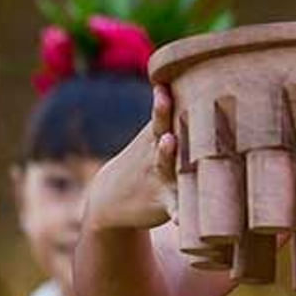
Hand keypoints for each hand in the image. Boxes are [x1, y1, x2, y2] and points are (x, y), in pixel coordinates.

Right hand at [83, 85, 178, 231]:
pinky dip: (179, 212)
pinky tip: (184, 219)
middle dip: (162, 116)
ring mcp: (160, 176)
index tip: (161, 87)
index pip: (159, 112)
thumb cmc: (143, 157)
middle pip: (160, 128)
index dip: (160, 100)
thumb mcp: (150, 133)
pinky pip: (175, 207)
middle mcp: (156, 150)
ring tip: (168, 142)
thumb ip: (168, 112)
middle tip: (164, 102)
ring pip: (166, 163)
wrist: (109, 198)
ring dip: (166, 154)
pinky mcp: (166, 202)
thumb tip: (186, 76)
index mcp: (155, 132)